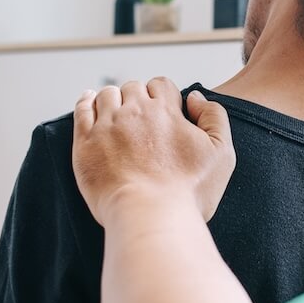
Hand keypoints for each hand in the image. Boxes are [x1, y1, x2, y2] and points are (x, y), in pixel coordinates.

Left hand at [72, 78, 235, 225]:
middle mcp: (134, 111)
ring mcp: (107, 126)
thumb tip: (194, 98)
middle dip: (137, 98)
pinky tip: (89, 103)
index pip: (161, 85)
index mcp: (166, 111)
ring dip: (113, 99)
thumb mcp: (221, 153)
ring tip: (116, 113)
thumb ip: (214, 116)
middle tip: (140, 119)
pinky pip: (82, 110)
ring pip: (107, 95)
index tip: (162, 112)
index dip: (162, 95)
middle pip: (133, 87)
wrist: (151, 217)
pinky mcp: (86, 143)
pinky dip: (86, 102)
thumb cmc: (188, 192)